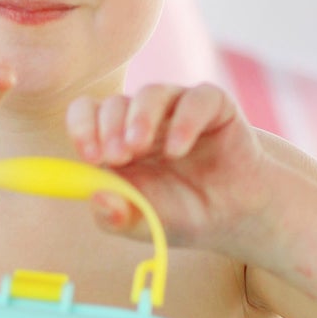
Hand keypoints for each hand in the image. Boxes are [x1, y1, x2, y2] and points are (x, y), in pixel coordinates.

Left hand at [66, 83, 270, 255]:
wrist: (234, 218)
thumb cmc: (181, 215)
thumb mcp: (142, 224)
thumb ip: (116, 216)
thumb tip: (95, 198)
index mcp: (116, 140)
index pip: (87, 115)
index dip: (82, 128)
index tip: (90, 156)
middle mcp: (143, 118)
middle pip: (114, 103)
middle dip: (109, 128)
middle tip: (116, 157)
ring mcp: (177, 108)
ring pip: (151, 93)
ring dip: (140, 118)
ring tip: (138, 148)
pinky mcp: (213, 105)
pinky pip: (196, 99)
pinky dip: (184, 122)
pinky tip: (177, 150)